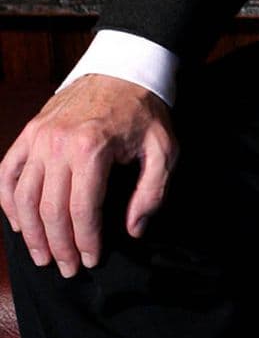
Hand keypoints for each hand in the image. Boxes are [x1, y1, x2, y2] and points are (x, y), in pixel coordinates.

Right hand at [0, 75, 177, 276]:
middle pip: (50, 210)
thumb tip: (133, 229)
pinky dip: (8, 203)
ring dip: (30, 233)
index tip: (92, 260)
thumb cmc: (144, 111)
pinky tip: (19, 224)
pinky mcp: (29, 132)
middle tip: (68, 268)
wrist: (124, 69)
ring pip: (23, 197)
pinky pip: (8, 173)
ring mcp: (38, 137)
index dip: (85, 242)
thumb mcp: (164, 149)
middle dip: (59, 246)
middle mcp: (58, 144)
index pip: (81, 211)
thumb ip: (152, 192)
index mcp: (92, 148)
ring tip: (43, 256)